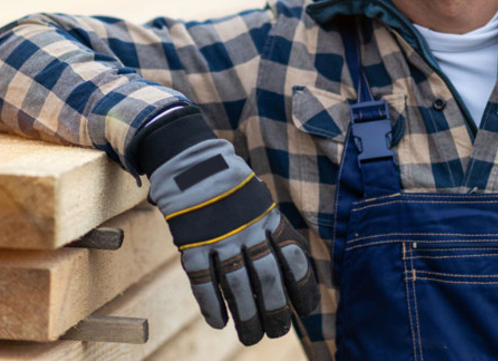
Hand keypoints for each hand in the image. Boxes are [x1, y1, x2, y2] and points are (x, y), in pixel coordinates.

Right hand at [133, 106, 318, 344]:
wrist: (192, 160)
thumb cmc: (230, 187)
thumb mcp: (258, 201)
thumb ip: (270, 231)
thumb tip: (288, 270)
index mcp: (267, 217)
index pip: (293, 257)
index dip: (302, 287)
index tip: (306, 310)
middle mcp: (247, 228)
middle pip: (266, 277)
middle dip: (274, 310)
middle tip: (278, 332)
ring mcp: (218, 236)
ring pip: (236, 285)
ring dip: (246, 316)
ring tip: (251, 337)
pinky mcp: (192, 241)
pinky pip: (203, 280)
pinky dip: (211, 304)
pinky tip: (219, 322)